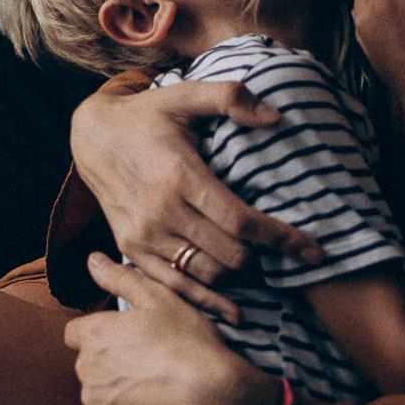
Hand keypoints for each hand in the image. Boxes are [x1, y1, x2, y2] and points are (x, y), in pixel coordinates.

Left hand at [64, 253, 280, 404]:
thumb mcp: (160, 300)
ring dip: (116, 392)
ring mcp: (94, 402)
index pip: (76, 333)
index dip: (101, 336)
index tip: (127, 342)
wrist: (214, 402)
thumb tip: (92, 260)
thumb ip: (121, 279)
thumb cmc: (190, 346)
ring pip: (98, 393)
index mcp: (94, 334)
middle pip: (88, 364)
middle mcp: (85, 368)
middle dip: (110, 364)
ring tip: (153, 389)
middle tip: (148, 365)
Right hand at [70, 82, 321, 322]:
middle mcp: (160, 210)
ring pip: (206, 273)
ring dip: (237, 273)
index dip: (281, 239)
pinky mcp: (131, 247)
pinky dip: (205, 299)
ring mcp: (143, 233)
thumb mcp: (185, 95)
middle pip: (228, 254)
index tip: (313, 250)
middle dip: (263, 257)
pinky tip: (233, 309)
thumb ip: (231, 97)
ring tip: (257, 263)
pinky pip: (174, 285)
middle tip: (282, 250)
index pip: (240, 221)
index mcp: (179, 175)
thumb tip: (276, 117)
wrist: (92, 136)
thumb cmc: (146, 116)